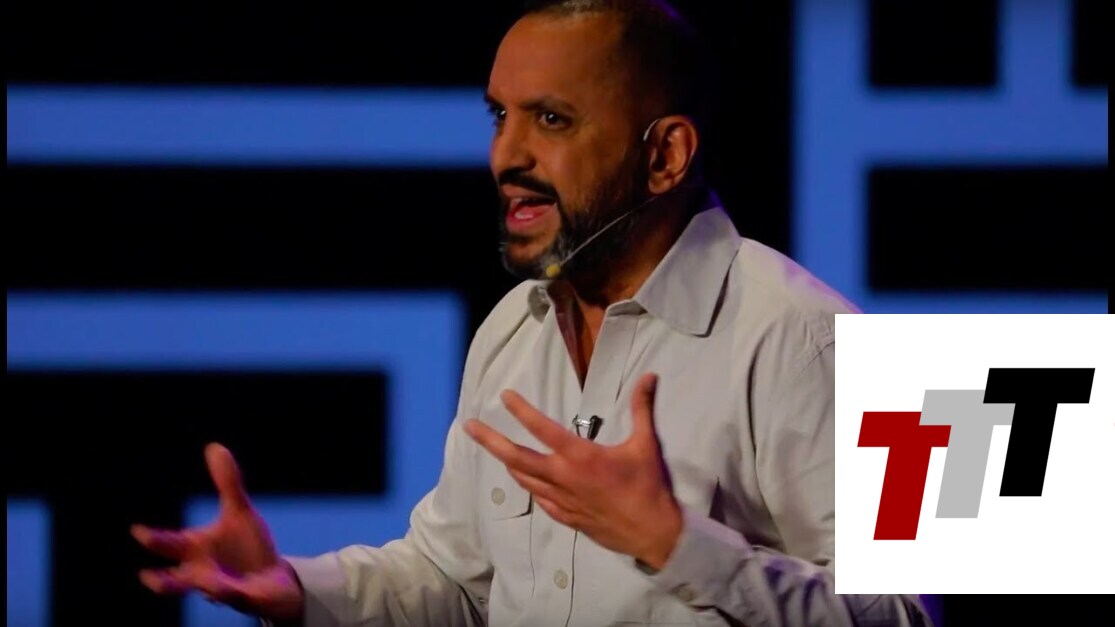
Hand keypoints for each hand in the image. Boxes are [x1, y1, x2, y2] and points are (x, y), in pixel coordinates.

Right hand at [131, 443, 303, 620]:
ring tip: (204, 583)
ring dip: (206, 586)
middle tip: (147, 576)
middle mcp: (203, 573)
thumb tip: (214, 446)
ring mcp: (223, 589)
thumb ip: (227, 483)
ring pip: (207, 591)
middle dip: (162, 579)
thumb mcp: (239, 511)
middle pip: (175, 579)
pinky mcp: (246, 599)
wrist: (274, 578)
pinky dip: (233, 594)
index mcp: (196, 550)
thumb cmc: (247, 547)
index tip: (137, 530)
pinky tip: (228, 589)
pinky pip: (238, 599)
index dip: (152, 537)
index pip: (168, 544)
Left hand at [464, 372, 682, 568]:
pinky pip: (539, 498)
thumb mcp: (645, 444)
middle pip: (517, 457)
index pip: (543, 428)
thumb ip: (642, 408)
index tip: (504, 396)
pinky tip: (525, 480)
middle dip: (490, 440)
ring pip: (523, 479)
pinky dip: (528, 485)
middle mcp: (563, 477)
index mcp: (580, 456)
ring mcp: (561, 499)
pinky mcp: (566, 517)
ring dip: (508, 462)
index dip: (522, 410)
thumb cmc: (648, 486)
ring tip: (495, 450)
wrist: (651, 533)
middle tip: (470, 426)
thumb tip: (650, 376)